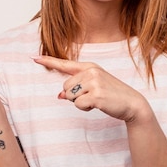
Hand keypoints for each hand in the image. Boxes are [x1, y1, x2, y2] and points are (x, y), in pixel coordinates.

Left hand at [33, 55, 148, 121]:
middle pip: (65, 87)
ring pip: (70, 96)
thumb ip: (76, 88)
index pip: (65, 63)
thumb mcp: (94, 86)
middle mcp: (91, 71)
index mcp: (89, 66)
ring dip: (80, 102)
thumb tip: (59, 96)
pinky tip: (98, 105)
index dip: (48, 61)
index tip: (33, 57)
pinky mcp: (96, 94)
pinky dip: (85, 108)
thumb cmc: (111, 95)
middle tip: (92, 96)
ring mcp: (94, 82)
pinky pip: (78, 104)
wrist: (132, 103)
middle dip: (74, 96)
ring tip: (96, 100)